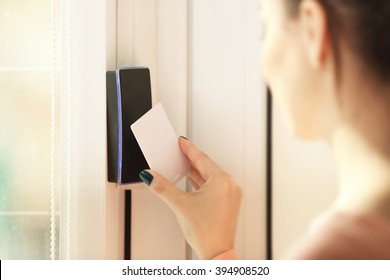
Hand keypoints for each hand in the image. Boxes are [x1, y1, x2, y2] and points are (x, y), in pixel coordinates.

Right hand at [139, 137, 241, 258]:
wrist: (217, 253)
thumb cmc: (207, 233)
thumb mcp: (180, 205)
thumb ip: (163, 188)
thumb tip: (151, 176)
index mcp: (222, 182)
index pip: (202, 159)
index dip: (189, 149)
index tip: (181, 141)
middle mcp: (229, 186)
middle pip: (206, 166)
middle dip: (191, 159)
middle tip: (179, 150)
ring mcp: (229, 195)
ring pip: (209, 176)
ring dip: (195, 171)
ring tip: (183, 164)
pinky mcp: (227, 203)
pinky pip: (212, 186)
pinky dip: (200, 182)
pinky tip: (191, 180)